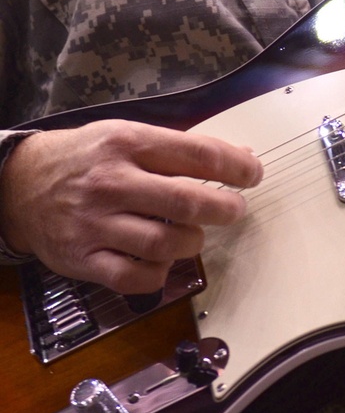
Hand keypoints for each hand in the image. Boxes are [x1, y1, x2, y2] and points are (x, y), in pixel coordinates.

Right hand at [0, 120, 262, 292]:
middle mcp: (111, 183)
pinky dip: (159, 273)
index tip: (253, 174)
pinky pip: (136, 277)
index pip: (197, 154)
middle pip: (187, 201)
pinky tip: (162, 259)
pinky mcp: (83, 259)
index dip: (236, 167)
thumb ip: (179, 148)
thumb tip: (240, 156)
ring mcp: (95, 224)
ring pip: (165, 243)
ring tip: (193, 235)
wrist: (19, 183)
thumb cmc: (84, 159)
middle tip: (234, 210)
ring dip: (192, 242)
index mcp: (126, 143)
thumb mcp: (126, 136)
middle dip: (224, 208)